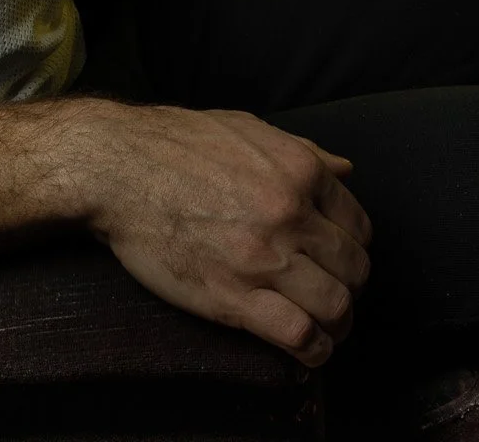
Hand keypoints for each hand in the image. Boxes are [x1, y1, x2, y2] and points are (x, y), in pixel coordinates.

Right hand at [76, 103, 370, 366]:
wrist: (120, 169)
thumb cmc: (179, 143)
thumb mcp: (249, 129)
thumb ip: (303, 151)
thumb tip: (347, 168)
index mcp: (300, 171)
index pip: (359, 225)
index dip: (353, 248)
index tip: (337, 260)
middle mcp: (291, 214)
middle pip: (354, 270)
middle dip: (350, 287)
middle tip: (331, 294)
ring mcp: (264, 258)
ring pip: (336, 308)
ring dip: (337, 324)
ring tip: (325, 328)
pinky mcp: (234, 298)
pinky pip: (299, 336)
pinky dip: (313, 349)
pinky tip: (306, 346)